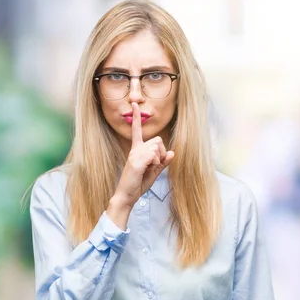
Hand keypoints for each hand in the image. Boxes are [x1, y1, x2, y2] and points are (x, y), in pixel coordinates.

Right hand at [107, 102, 174, 227]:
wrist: (127, 195)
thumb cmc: (138, 183)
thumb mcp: (153, 172)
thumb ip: (162, 162)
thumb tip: (172, 152)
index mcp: (137, 150)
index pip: (137, 130)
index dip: (136, 117)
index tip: (134, 104)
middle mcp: (135, 149)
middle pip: (158, 140)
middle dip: (162, 152)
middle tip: (154, 165)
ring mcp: (134, 154)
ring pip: (157, 147)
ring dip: (159, 159)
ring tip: (149, 169)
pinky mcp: (136, 161)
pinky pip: (154, 155)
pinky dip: (155, 163)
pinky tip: (148, 169)